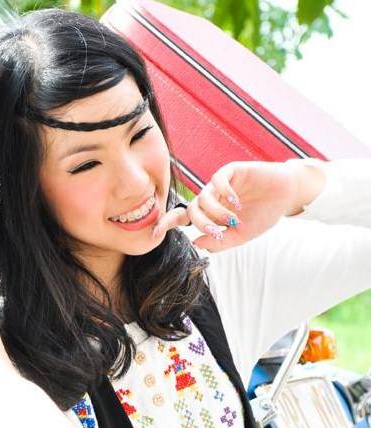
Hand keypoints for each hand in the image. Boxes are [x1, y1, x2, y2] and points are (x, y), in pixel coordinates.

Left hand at [152, 160, 325, 252]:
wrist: (287, 196)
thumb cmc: (263, 216)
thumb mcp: (240, 236)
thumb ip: (218, 242)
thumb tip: (195, 242)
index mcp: (211, 213)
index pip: (184, 217)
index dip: (168, 223)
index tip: (154, 233)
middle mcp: (212, 197)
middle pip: (192, 209)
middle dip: (201, 223)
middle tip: (217, 232)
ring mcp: (221, 184)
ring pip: (203, 197)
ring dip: (215, 212)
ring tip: (231, 220)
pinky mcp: (232, 171)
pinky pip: (217, 180)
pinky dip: (223, 192)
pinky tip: (236, 201)